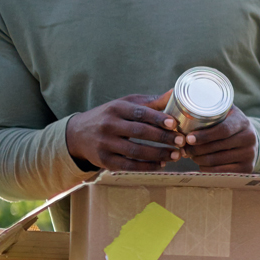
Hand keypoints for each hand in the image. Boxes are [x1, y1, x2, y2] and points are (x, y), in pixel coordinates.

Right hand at [65, 93, 183, 171]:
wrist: (78, 134)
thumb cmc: (110, 116)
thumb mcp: (126, 104)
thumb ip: (150, 102)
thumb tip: (174, 92)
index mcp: (116, 109)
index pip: (139, 113)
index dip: (158, 118)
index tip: (174, 124)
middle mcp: (108, 125)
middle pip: (139, 132)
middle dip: (162, 138)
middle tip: (181, 141)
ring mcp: (105, 144)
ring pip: (135, 151)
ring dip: (158, 154)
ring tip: (176, 155)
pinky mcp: (104, 161)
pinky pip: (128, 165)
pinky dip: (146, 166)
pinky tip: (161, 164)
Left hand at [183, 106, 255, 171]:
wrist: (249, 137)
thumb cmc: (228, 121)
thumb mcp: (224, 110)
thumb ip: (205, 103)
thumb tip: (173, 94)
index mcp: (242, 122)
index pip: (223, 130)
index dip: (204, 135)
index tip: (188, 138)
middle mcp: (249, 138)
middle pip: (217, 147)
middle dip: (196, 149)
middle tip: (183, 148)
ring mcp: (250, 154)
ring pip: (217, 161)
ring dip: (198, 159)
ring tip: (190, 155)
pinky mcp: (247, 168)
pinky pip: (221, 172)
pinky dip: (207, 168)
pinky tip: (200, 163)